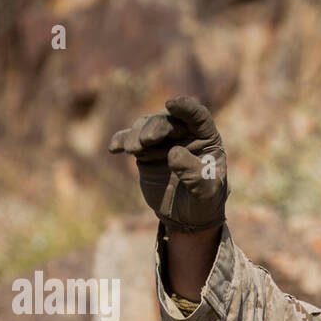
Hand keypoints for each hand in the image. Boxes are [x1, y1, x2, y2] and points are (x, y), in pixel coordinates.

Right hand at [108, 95, 227, 232]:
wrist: (187, 217)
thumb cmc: (204, 202)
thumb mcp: (205, 192)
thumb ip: (194, 174)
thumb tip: (173, 153)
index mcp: (206, 138)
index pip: (198, 115)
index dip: (186, 107)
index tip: (171, 104)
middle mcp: (184, 133)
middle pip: (167, 120)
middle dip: (155, 127)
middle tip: (146, 140)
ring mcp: (162, 140)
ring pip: (146, 126)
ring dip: (137, 135)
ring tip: (133, 150)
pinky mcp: (144, 150)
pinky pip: (129, 139)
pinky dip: (120, 141)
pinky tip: (113, 148)